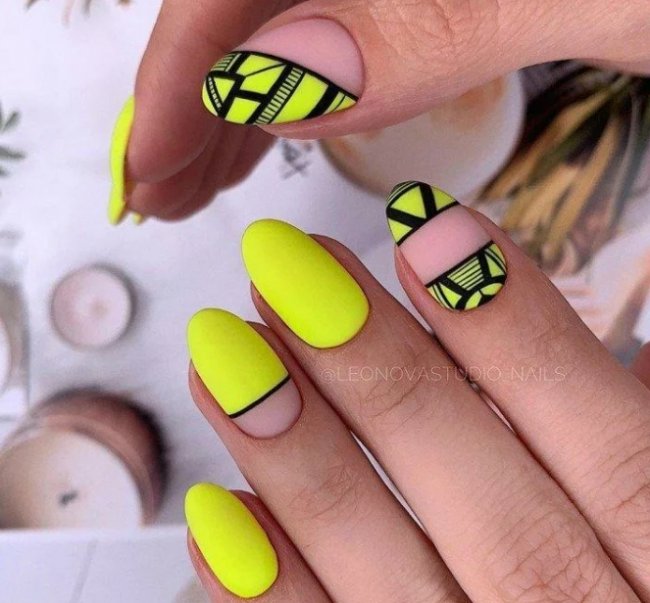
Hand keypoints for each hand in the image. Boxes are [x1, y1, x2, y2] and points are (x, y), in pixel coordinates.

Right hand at [112, 0, 649, 222]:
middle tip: (159, 192)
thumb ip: (428, 21)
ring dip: (233, 103)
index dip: (182, 76)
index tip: (146, 168)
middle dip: (193, 102)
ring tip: (200, 178)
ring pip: (288, 16)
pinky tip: (278, 127)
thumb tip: (273, 79)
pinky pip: (344, 29)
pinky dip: (298, 88)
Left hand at [183, 182, 649, 601]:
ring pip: (391, 578)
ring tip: (223, 353)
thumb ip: (626, 438)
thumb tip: (562, 329)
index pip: (610, 443)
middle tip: (289, 269)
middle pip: (484, 500)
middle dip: (377, 370)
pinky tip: (216, 515)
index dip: (513, 328)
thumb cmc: (636, 583)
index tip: (429, 226)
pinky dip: (274, 597)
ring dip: (298, 459)